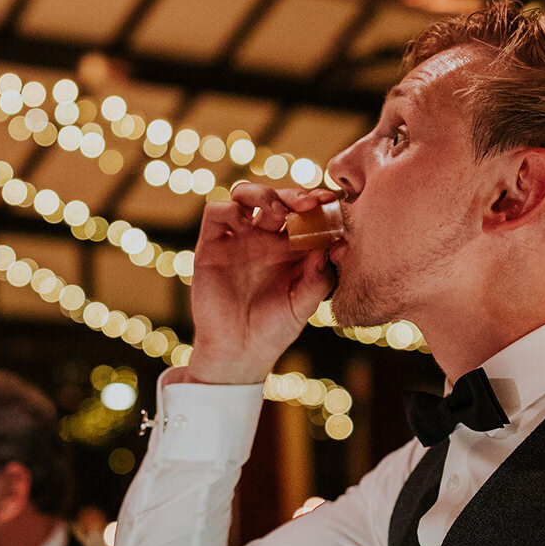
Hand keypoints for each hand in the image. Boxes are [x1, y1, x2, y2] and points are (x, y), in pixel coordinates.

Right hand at [183, 183, 337, 385]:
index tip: (331, 202)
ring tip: (277, 212)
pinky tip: (245, 224)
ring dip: (262, 194)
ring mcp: (237, 239)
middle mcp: (264, 237)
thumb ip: (320, 275)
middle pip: (278, 197)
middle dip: (294, 194)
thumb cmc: (275, 328)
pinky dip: (229, 209)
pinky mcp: (211, 245)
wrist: (239, 352)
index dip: (318, 202)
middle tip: (308, 204)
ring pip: (245, 195)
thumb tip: (333, 243)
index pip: (305, 212)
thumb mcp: (305, 302)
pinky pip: (216, 212)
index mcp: (291, 246)